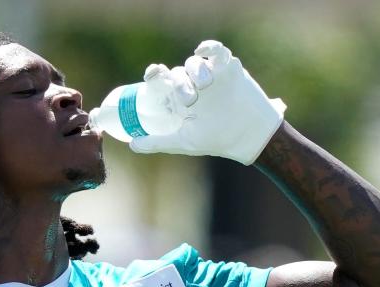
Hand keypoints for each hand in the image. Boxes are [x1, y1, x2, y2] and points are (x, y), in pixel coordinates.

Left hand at [129, 40, 285, 165]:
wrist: (248, 136)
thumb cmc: (216, 139)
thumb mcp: (183, 141)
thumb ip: (157, 142)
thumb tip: (131, 145)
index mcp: (179, 99)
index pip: (161, 81)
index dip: (154, 74)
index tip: (151, 75)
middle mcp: (192, 84)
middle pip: (177, 74)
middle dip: (180, 84)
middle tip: (189, 100)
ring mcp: (210, 75)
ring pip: (193, 63)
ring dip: (195, 71)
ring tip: (204, 85)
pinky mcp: (228, 68)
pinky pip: (217, 51)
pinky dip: (210, 47)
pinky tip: (203, 50)